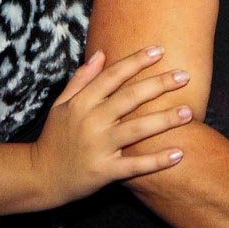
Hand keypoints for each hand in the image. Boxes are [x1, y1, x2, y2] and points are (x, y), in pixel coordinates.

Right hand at [30, 46, 191, 207]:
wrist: (40, 177)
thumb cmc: (55, 137)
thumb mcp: (61, 104)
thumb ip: (82, 79)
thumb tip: (100, 53)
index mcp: (82, 103)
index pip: (112, 76)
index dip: (136, 61)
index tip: (159, 50)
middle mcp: (91, 122)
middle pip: (129, 98)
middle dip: (159, 85)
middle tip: (185, 75)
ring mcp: (98, 147)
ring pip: (136, 130)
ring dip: (164, 120)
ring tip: (188, 112)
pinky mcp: (104, 171)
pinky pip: (135, 165)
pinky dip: (157, 161)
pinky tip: (179, 153)